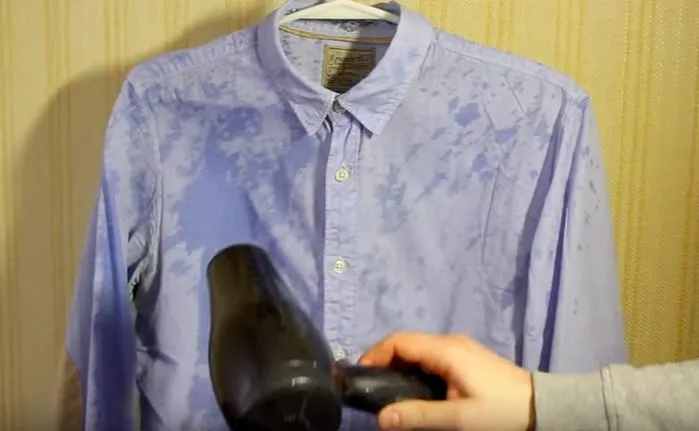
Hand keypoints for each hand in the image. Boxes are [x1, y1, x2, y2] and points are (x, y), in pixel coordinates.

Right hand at [359, 332, 534, 430]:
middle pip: (406, 344)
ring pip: (418, 351)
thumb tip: (381, 417)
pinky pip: (431, 358)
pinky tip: (416, 392)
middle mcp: (450, 342)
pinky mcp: (467, 358)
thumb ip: (418, 416)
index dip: (375, 355)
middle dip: (384, 363)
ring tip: (391, 395)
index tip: (361, 378)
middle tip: (373, 391)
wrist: (543, 409)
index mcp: (446, 350)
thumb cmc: (500, 412)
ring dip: (400, 368)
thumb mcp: (458, 419)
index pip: (399, 341)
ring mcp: (460, 348)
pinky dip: (416, 370)